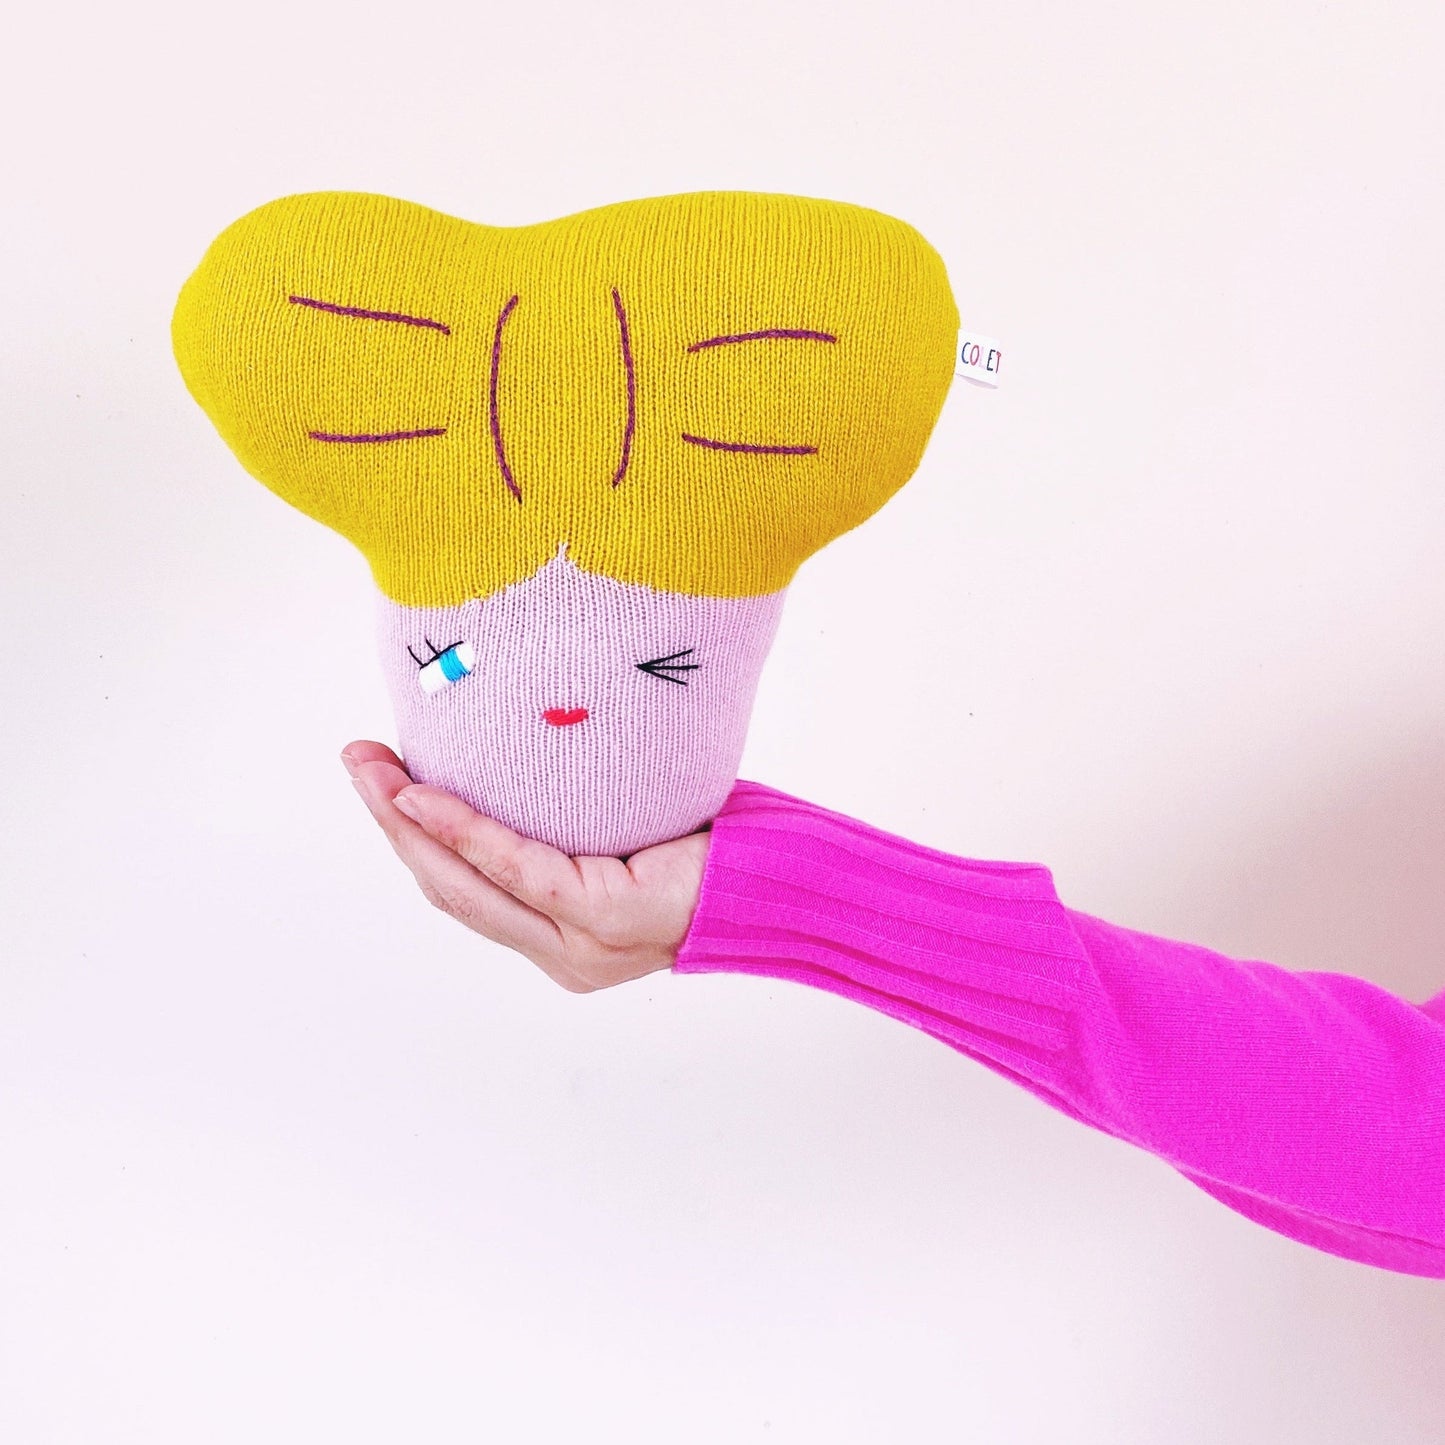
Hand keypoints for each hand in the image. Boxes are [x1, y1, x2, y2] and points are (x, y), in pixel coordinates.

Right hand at [340, 741, 710, 991]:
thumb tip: (521, 752)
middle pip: (451, 891)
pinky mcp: (601, 919)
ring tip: (371, 769)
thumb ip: (567, 822)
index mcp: (562, 940)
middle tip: (356, 761)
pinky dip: (464, 831)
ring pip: (469, 886)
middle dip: (392, 824)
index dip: (414, 840)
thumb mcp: (621, 831)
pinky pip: (517, 868)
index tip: (379, 780)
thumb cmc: (711, 842)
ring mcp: (579, 947)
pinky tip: (424, 797)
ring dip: (409, 825)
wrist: (785, 874)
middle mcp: (562, 955)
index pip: (468, 892)